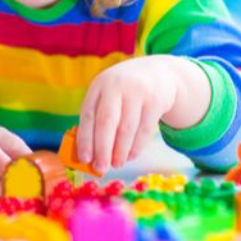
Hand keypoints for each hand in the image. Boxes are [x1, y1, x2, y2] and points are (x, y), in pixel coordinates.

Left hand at [77, 57, 183, 174]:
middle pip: (107, 122)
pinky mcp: (155, 101)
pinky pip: (144, 129)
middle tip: (100, 168)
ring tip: (116, 164)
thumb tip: (90, 154)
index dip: (85, 139)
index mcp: (98, 86)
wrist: (156, 72)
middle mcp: (116, 86)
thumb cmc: (123, 92)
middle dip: (103, 149)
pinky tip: (130, 156)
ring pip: (127, 128)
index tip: (84, 159)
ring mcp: (137, 92)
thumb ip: (98, 119)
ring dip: (120, 151)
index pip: (88, 115)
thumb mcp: (107, 96)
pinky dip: (136, 146)